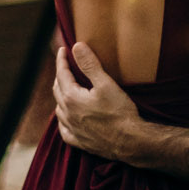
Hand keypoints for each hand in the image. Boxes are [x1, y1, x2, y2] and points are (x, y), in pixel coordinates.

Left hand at [53, 42, 143, 160]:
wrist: (131, 142)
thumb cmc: (120, 112)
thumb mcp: (106, 84)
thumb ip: (89, 64)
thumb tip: (76, 46)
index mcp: (71, 98)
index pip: (61, 74)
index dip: (61, 60)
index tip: (63, 49)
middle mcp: (67, 114)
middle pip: (57, 90)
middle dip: (60, 75)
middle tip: (66, 66)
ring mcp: (72, 130)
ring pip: (59, 109)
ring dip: (61, 96)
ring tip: (66, 88)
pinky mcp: (79, 142)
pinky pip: (64, 130)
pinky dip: (63, 120)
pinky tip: (67, 118)